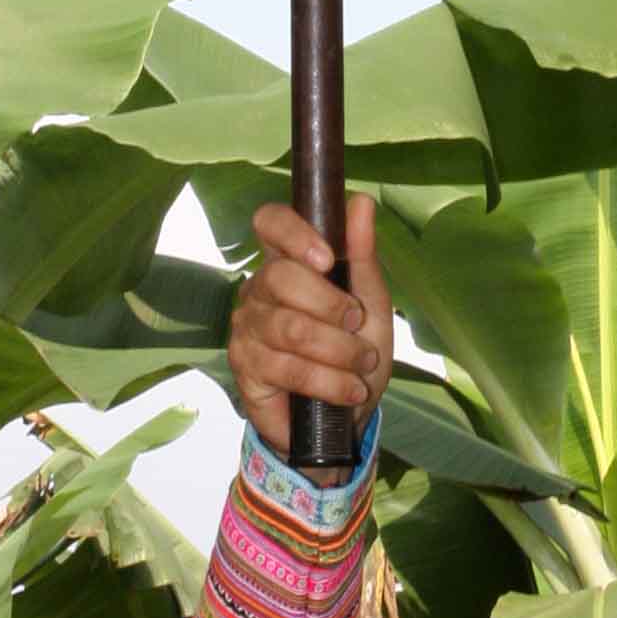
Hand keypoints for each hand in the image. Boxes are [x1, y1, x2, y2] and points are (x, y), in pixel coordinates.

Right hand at [227, 197, 393, 463]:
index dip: (294, 233)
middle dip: (331, 305)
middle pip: (280, 277)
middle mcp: (259, 288)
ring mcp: (247, 328)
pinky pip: (288, 367)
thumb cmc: (355, 351)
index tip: (327, 259)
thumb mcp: (371, 304)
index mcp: (288, 262)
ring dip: (339, 350)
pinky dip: (330, 381)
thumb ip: (362, 255)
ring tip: (362, 365)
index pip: (269, 222)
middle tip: (358, 325)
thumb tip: (360, 201)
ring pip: (290, 327)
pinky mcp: (245, 366)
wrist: (345, 417)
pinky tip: (349, 390)